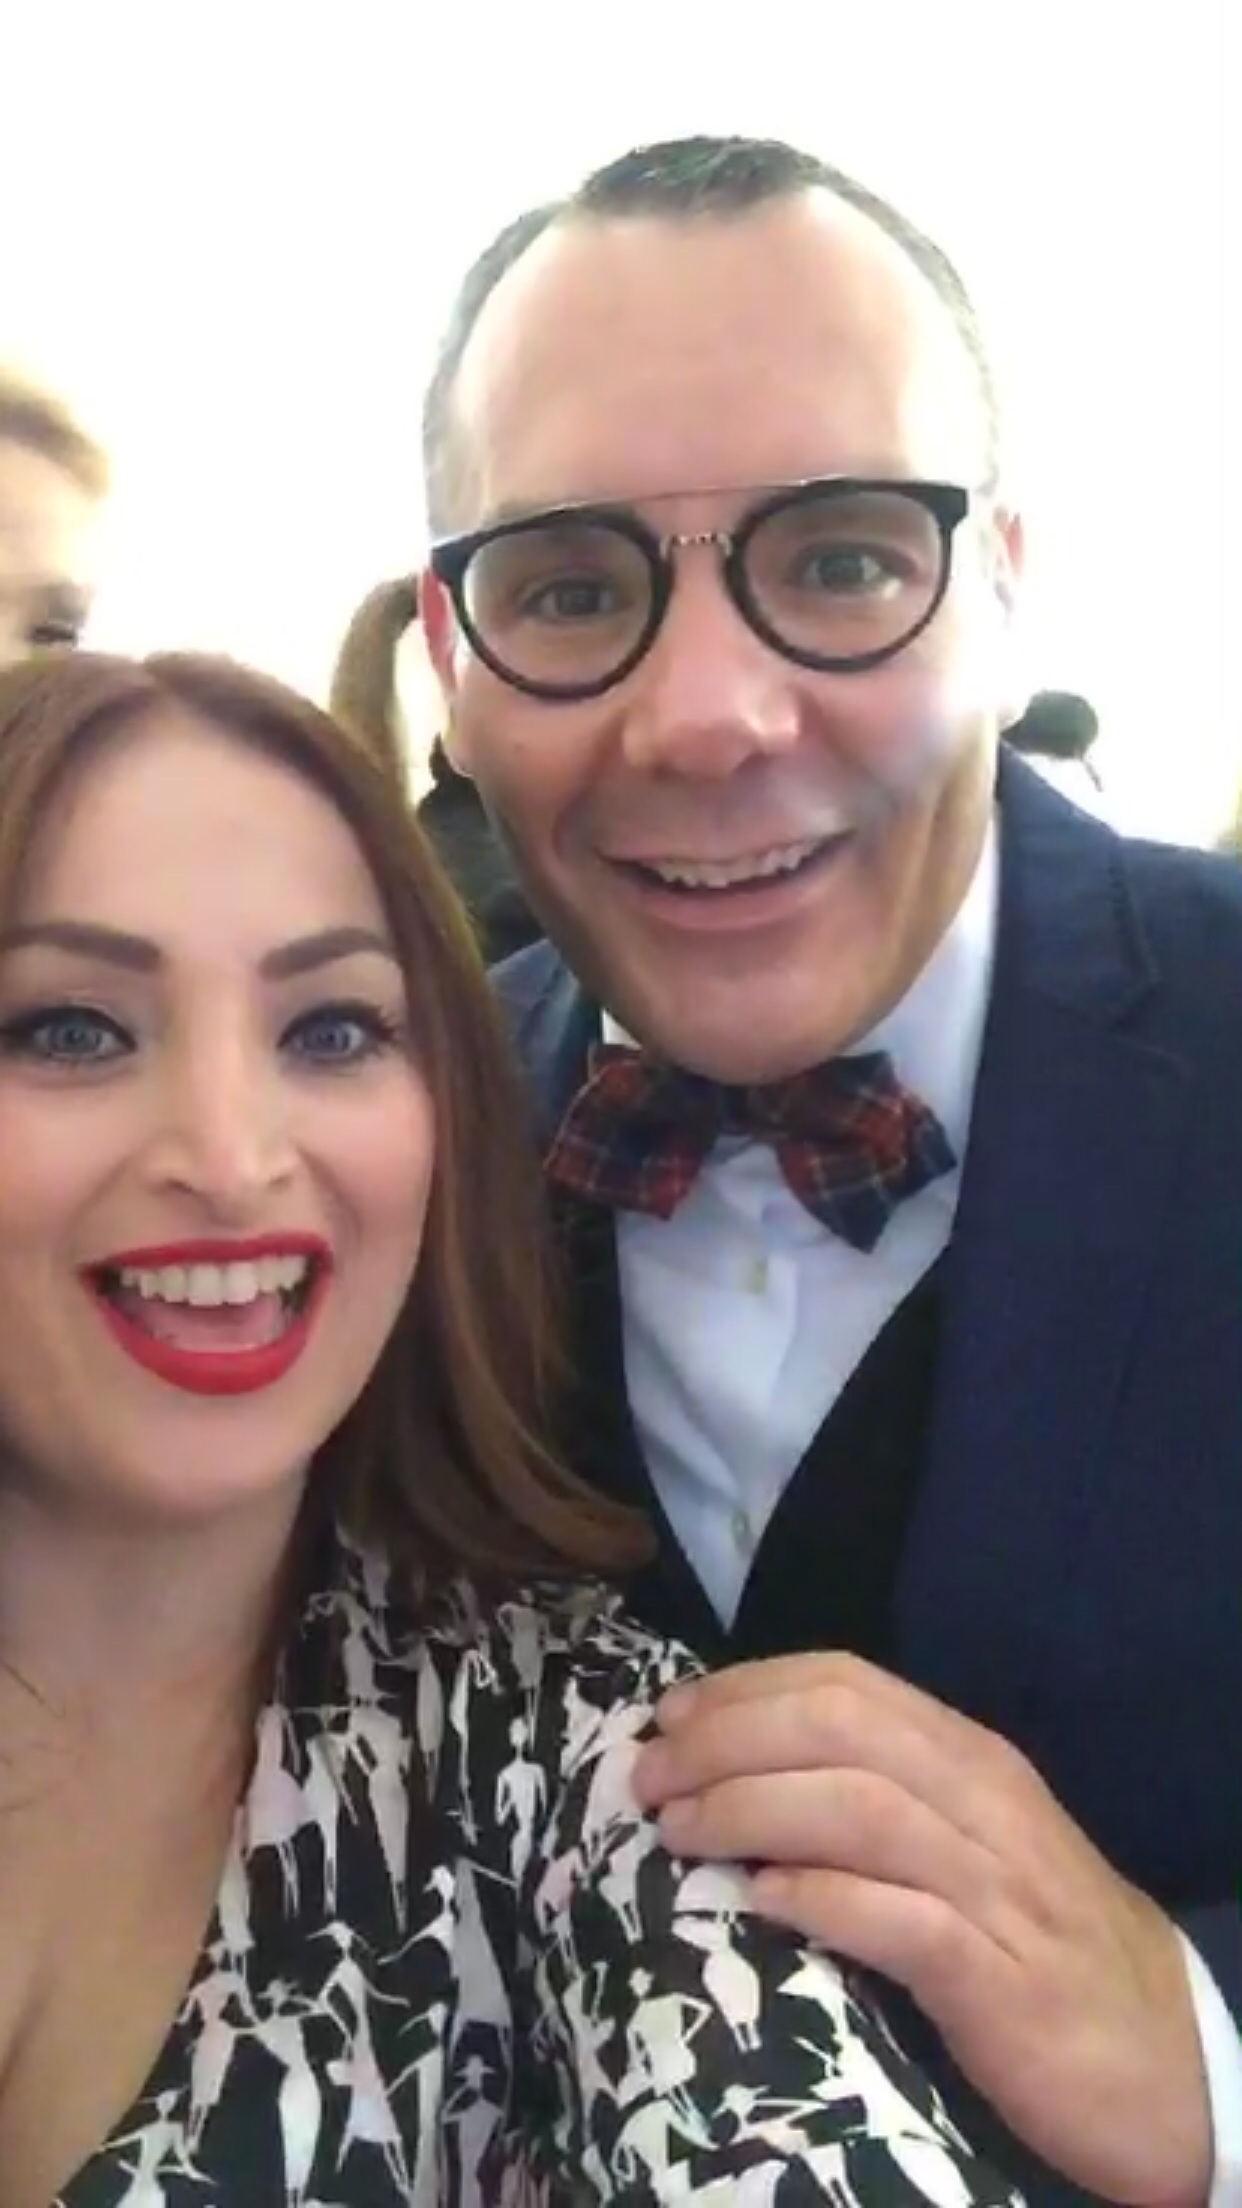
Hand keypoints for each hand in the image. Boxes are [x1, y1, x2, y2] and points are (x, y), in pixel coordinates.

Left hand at [634, 1654, 1211, 2206]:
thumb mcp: (963, 1842)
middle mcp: (983, 1800)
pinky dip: (822, 1899)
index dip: (744, 1689)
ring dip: (751, 1810)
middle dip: (728, 1742)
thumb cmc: (1035, 1940)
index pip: (845, 1683)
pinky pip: (899, 1920)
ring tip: (678, 1833)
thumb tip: (737, 1768)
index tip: (668, 1717)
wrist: (1158, 2056)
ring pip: (860, 1809)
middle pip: (840, 1730)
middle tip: (649, 1779)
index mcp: (968, 1755)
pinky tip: (760, 1901)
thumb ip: (876, 1796)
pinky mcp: (999, 1978)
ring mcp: (995, 1887)